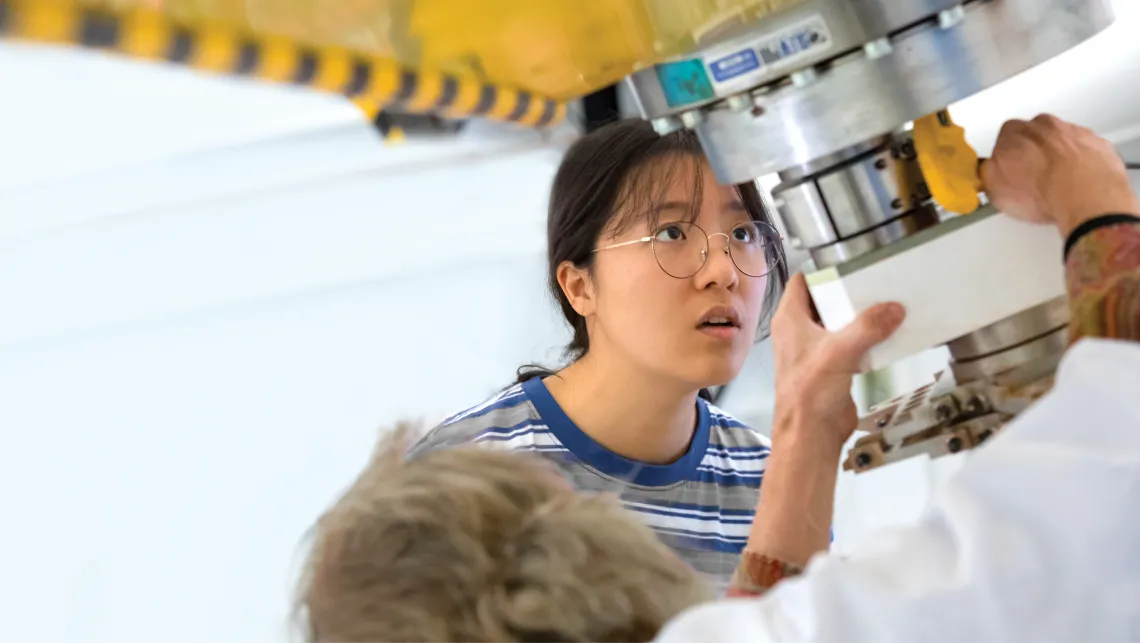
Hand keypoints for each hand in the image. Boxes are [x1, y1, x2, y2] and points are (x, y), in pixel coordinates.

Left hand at [770, 273, 905, 451]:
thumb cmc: (810, 391)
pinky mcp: (831, 367)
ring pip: (838, 323)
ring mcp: (815, 350)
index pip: (803, 282)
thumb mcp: (840, 351)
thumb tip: (893, 308)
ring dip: (859, 317)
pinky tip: (887, 335)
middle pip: (824, 301)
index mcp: (790, 319)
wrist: (810, 434)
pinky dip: (865, 339)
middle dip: (848, 293)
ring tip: (887, 304)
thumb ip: (867, 327)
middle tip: (876, 283)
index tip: (852, 265)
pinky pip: (849, 345)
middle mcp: (799, 331)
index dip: (824, 271)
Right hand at [981, 114, 1139, 236]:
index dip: (1006, 158)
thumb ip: (988, 173)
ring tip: (1057, 184)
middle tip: (1033, 179)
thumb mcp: (995, 189)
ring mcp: (1072, 132)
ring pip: (1060, 140)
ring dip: (1058, 157)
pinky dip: (1081, 162)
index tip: (1009, 173)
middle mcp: (1044, 126)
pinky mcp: (1096, 143)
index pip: (1004, 138)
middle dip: (1033, 153)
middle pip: (1033, 135)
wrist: (1085, 195)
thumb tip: (986, 170)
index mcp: (1014, 132)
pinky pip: (1085, 149)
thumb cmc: (1042, 191)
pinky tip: (1077, 182)